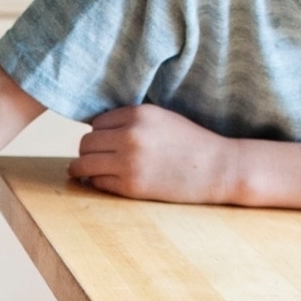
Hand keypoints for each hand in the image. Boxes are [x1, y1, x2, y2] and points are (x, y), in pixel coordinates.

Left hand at [69, 104, 238, 204]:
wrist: (218, 169)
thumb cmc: (190, 143)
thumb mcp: (161, 118)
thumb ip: (130, 120)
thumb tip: (93, 129)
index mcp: (138, 114)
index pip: (96, 123)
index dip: (99, 134)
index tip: (105, 143)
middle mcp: (130, 136)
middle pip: (86, 143)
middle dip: (88, 151)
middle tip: (94, 158)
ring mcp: (129, 162)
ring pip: (84, 164)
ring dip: (82, 168)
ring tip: (83, 172)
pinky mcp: (131, 186)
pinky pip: (97, 183)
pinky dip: (96, 182)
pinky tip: (104, 182)